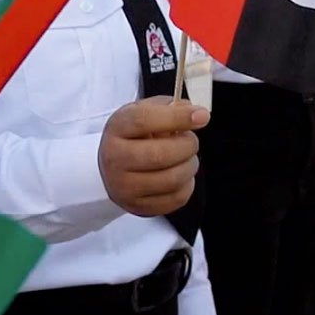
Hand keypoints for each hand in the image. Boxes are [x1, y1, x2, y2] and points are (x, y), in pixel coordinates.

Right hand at [99, 97, 207, 216]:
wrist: (112, 167)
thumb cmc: (134, 136)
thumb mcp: (146, 111)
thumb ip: (171, 107)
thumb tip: (196, 114)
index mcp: (117, 129)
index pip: (144, 121)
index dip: (177, 117)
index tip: (201, 116)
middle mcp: (115, 159)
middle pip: (160, 155)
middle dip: (187, 145)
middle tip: (190, 141)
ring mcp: (124, 187)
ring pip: (172, 179)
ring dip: (190, 166)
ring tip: (186, 158)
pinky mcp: (138, 207)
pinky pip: (176, 198)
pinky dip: (187, 185)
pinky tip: (180, 175)